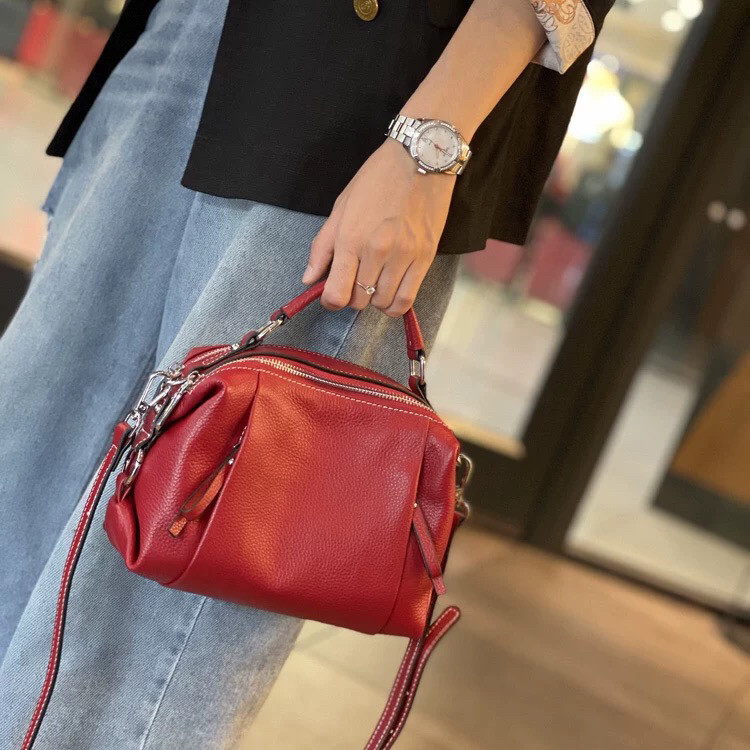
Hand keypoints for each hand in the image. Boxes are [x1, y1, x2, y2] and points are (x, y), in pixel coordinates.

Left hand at [301, 138, 455, 316]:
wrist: (420, 159)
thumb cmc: (377, 180)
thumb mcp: (341, 208)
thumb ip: (323, 247)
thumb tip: (309, 279)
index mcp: (350, 239)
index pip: (336, 294)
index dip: (331, 301)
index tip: (333, 294)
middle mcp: (376, 252)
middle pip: (359, 301)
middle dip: (353, 296)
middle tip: (356, 281)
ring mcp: (403, 256)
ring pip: (383, 303)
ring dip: (375, 300)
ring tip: (375, 283)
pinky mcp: (424, 258)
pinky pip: (407, 299)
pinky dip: (395, 305)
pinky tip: (391, 292)